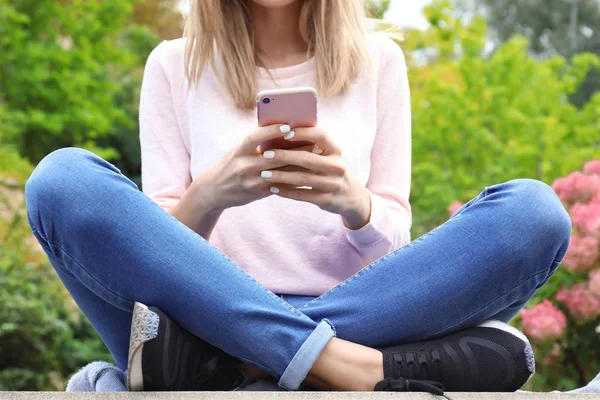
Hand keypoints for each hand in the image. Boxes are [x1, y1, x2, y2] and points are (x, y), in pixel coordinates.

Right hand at [191, 124, 305, 212]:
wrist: (214, 190)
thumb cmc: (231, 164)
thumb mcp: (238, 150)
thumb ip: (256, 143)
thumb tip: (283, 130)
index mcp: (239, 151)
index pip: (255, 138)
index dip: (272, 131)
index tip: (288, 126)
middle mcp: (244, 166)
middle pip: (274, 157)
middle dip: (296, 150)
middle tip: (315, 143)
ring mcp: (251, 182)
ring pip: (280, 173)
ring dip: (300, 166)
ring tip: (316, 159)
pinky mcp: (257, 193)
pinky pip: (279, 186)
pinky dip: (294, 180)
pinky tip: (308, 175)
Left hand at [259, 127, 371, 229]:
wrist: (350, 197)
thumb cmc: (330, 171)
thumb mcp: (329, 157)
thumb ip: (312, 147)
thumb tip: (280, 134)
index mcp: (336, 151)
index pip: (320, 135)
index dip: (302, 132)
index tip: (284, 133)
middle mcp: (337, 166)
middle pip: (307, 158)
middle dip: (284, 156)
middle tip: (265, 155)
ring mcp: (333, 184)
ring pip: (302, 178)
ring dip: (280, 176)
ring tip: (264, 174)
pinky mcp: (326, 199)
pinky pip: (302, 194)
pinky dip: (286, 191)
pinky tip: (273, 188)